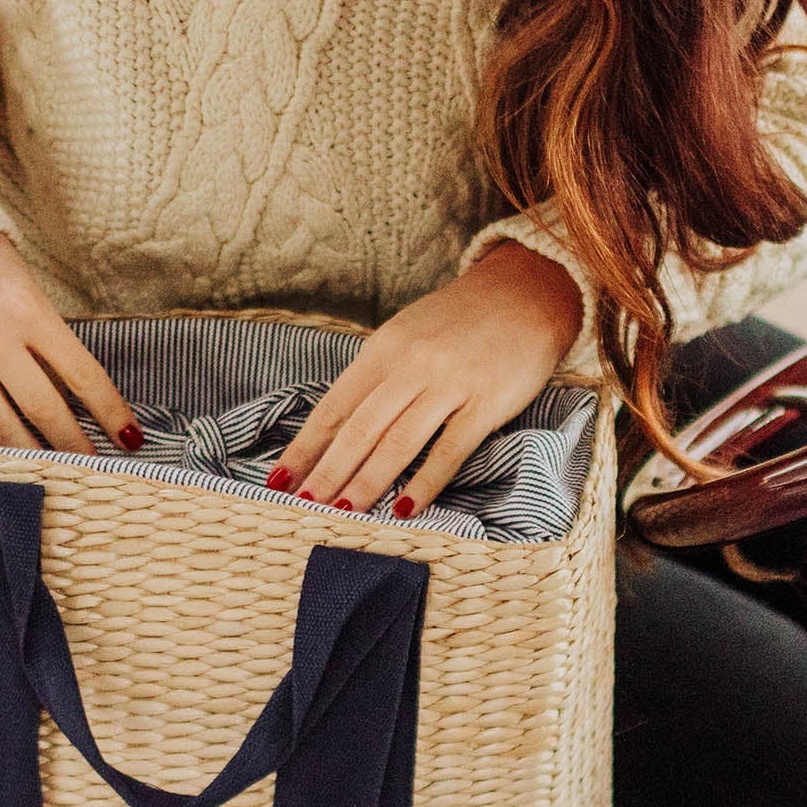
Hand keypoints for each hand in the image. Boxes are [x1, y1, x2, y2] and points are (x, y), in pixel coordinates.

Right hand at [0, 230, 140, 456]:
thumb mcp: (24, 283)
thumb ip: (45, 334)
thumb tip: (72, 395)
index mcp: (27, 309)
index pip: (81, 372)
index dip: (109, 411)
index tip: (130, 438)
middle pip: (43, 408)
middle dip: (74, 445)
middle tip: (94, 467)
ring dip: (31, 455)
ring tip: (52, 472)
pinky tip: (0, 463)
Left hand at [277, 242, 583, 515]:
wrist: (527, 293)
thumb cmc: (461, 321)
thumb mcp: (408, 335)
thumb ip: (377, 375)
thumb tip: (338, 425)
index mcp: (384, 349)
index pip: (334, 408)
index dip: (305, 447)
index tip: (278, 480)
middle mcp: (411, 365)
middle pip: (359, 429)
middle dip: (327, 472)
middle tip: (303, 505)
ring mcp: (450, 384)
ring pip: (397, 442)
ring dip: (366, 482)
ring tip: (342, 513)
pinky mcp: (486, 402)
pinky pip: (449, 450)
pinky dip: (424, 483)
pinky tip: (404, 509)